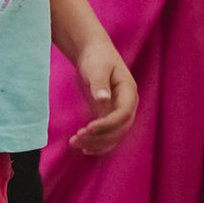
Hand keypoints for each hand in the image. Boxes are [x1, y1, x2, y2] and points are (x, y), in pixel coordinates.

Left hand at [70, 36, 138, 155]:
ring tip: (75, 144)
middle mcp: (127, 105)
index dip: (107, 124)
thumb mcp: (97, 68)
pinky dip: (97, 143)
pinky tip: (84, 148)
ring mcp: (118, 112)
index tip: (87, 128)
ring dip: (96, 143)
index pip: (123, 115)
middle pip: (119, 129)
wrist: (93, 54)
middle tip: (77, 139)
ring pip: (114, 135)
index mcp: (129, 92)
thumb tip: (103, 100)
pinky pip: (107, 134)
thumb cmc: (96, 58)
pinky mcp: (108, 115)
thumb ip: (100, 84)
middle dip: (100, 137)